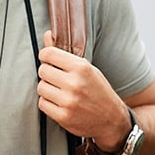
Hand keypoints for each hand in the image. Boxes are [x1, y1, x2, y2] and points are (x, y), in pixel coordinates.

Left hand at [37, 30, 129, 149]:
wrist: (113, 120)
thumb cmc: (98, 91)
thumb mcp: (88, 69)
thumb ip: (65, 53)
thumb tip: (47, 34)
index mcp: (82, 68)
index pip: (48, 54)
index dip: (45, 56)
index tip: (49, 60)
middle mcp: (75, 83)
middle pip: (42, 70)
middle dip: (47, 74)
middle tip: (56, 78)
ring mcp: (69, 101)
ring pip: (41, 87)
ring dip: (47, 89)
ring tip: (59, 91)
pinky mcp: (63, 116)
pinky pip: (42, 103)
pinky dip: (47, 103)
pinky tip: (59, 103)